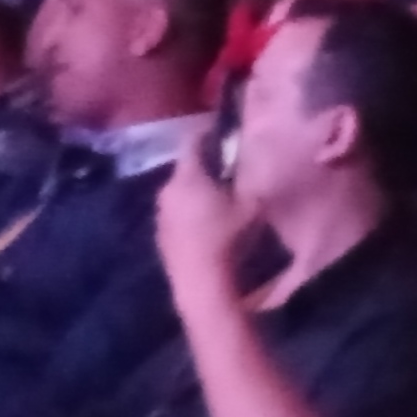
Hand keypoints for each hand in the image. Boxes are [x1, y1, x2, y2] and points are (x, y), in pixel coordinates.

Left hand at [154, 131, 249, 290]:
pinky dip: (186, 213)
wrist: (200, 282)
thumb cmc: (227, 237)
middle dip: (202, 166)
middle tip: (225, 172)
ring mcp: (160, 214)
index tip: (221, 135)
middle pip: (184, 168)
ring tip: (215, 201)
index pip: (191, 140)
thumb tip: (257, 163)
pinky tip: (203, 226)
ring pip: (178, 192)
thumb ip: (253, 180)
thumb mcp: (252, 205)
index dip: (207, 134)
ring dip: (193, 192)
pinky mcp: (159, 235)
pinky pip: (174, 214)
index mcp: (188, 175)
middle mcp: (167, 189)